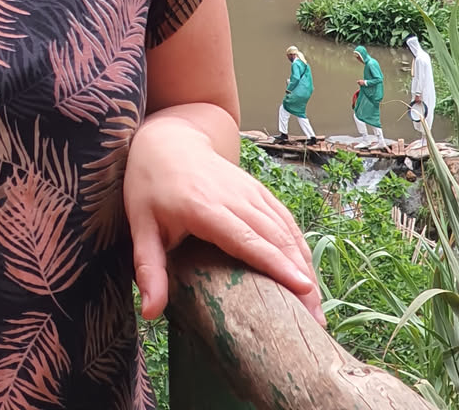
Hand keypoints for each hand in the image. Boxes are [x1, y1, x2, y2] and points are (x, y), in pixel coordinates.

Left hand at [122, 116, 322, 324]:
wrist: (168, 139)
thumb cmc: (150, 184)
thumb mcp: (141, 225)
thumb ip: (147, 268)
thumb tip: (149, 313)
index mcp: (204, 207)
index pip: (246, 239)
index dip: (276, 264)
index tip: (302, 288)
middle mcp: (233, 197)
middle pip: (274, 238)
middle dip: (299, 277)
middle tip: (315, 318)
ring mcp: (249, 190)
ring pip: (284, 229)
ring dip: (304, 265)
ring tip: (317, 304)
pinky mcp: (257, 189)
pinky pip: (284, 218)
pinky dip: (299, 245)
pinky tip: (308, 272)